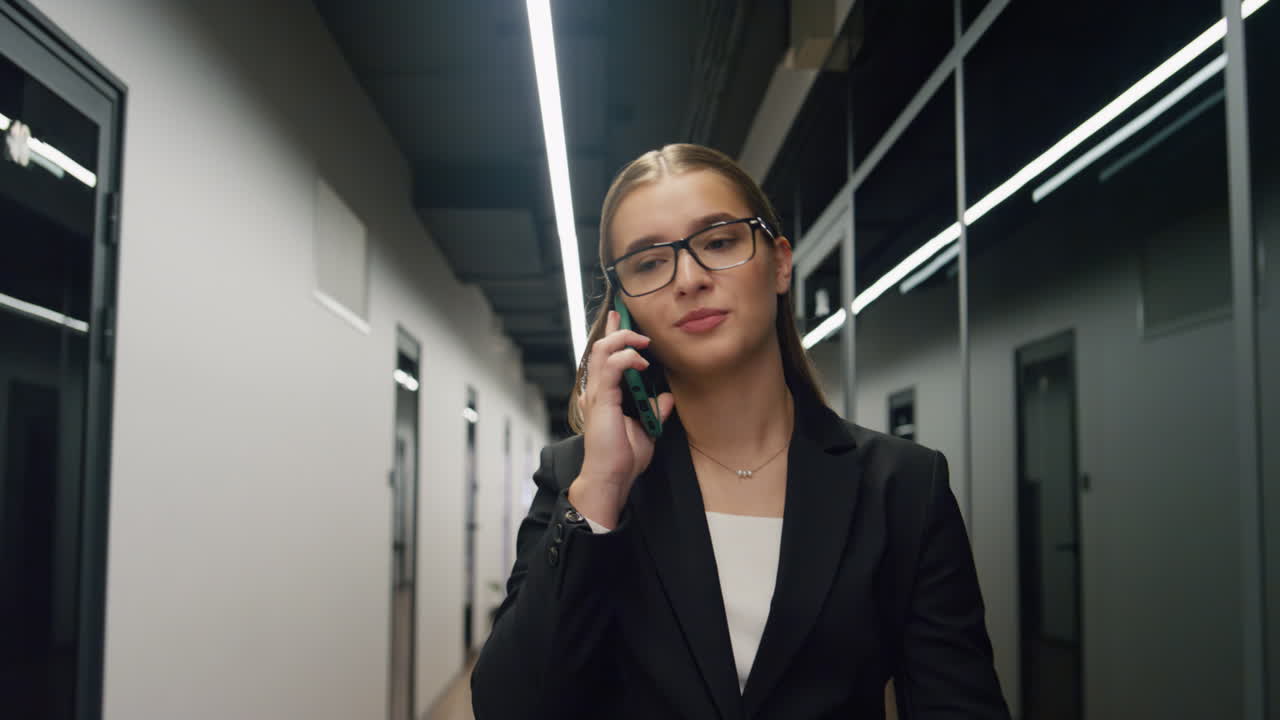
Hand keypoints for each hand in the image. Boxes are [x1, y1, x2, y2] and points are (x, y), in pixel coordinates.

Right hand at [570, 310, 674, 526]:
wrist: (611, 477)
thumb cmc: (623, 458)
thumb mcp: (647, 430)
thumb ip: (655, 411)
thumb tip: (665, 398)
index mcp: (604, 395)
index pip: (604, 358)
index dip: (611, 336)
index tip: (618, 319)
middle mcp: (597, 390)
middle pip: (599, 347)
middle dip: (614, 329)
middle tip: (625, 316)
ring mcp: (596, 394)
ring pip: (602, 351)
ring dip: (623, 340)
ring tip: (641, 342)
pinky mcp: (602, 400)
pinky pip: (611, 367)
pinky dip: (626, 359)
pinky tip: (641, 363)